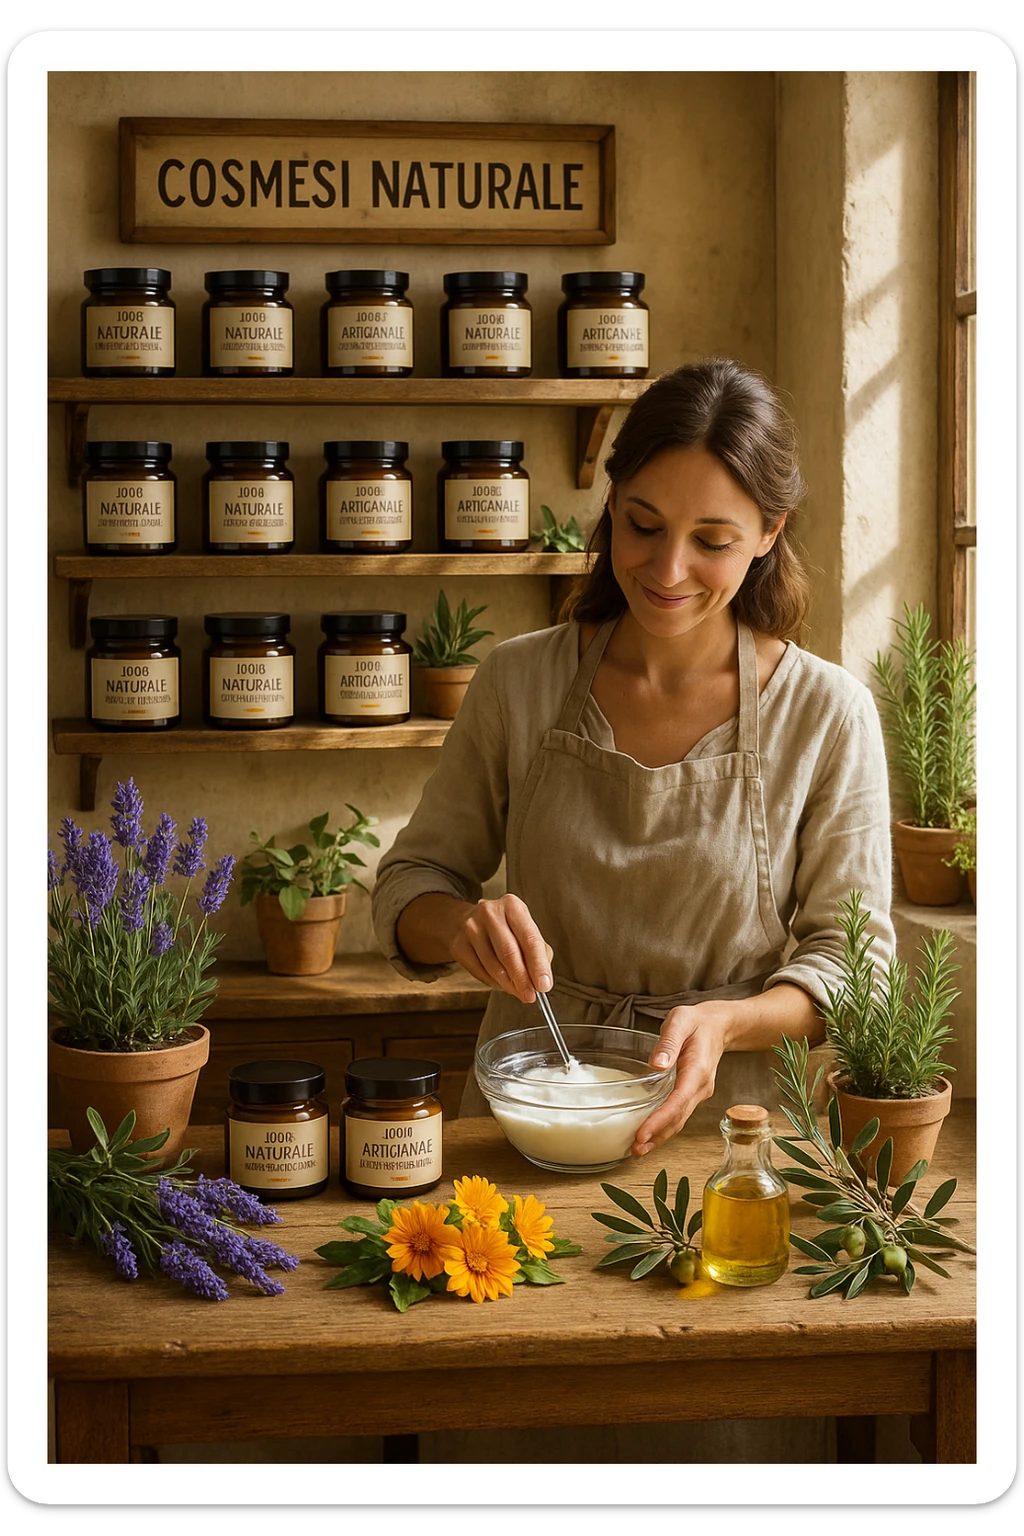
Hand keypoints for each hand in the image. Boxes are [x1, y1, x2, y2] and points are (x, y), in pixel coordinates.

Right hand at [447, 893, 553, 1004]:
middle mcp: (490, 913)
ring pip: (493, 965)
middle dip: (522, 979)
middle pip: (509, 953)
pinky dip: (493, 982)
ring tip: (518, 991)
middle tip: (530, 995)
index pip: (530, 939)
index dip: (538, 965)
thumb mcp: (525, 930)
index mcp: (512, 906)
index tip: (544, 985)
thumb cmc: (504, 928)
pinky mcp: (458, 944)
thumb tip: (541, 980)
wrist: (466, 921)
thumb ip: (539, 952)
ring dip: (508, 984)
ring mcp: (471, 928)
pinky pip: (479, 971)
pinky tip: (501, 983)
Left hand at [631, 1004, 728, 1155]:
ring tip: (638, 1150)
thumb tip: (657, 1064)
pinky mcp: (692, 1094)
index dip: (660, 1119)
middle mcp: (700, 1087)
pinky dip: (664, 1128)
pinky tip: (650, 1135)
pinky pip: (678, 1115)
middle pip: (678, 1118)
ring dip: (660, 1137)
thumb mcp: (680, 1021)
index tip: (642, 1133)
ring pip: (679, 1121)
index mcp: (698, 1070)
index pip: (678, 1101)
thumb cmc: (697, 1022)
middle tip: (635, 1149)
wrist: (719, 1026)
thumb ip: (668, 1042)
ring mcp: (698, 1093)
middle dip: (657, 1136)